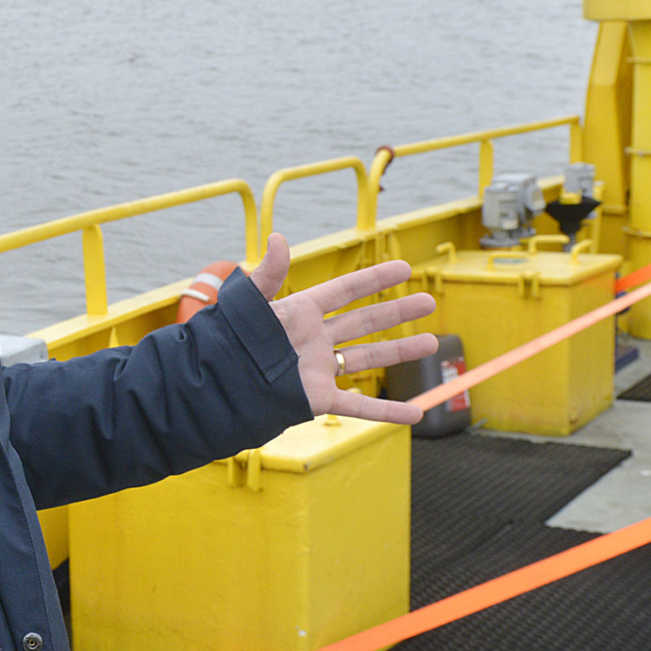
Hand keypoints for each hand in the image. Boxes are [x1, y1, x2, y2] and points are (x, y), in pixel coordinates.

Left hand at [247, 234, 439, 424]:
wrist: (217, 384)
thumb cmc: (228, 341)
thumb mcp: (249, 305)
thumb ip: (267, 274)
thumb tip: (278, 237)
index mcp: (301, 312)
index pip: (345, 291)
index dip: (375, 279)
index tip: (404, 268)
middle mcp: (314, 339)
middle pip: (364, 321)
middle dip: (396, 312)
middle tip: (428, 301)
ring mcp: (318, 369)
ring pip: (368, 358)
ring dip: (400, 351)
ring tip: (433, 343)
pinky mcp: (316, 398)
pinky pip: (358, 405)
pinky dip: (386, 411)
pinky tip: (415, 413)